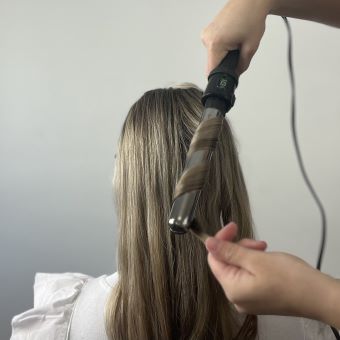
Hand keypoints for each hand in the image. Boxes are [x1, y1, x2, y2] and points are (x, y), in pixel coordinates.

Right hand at [201, 0, 271, 74]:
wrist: (250, 0)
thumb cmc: (251, 16)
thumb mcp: (251, 47)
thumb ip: (242, 66)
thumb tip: (236, 74)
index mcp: (215, 43)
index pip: (212, 71)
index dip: (222, 76)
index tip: (228, 75)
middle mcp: (207, 38)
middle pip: (212, 64)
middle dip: (225, 63)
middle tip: (238, 50)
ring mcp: (206, 34)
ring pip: (213, 56)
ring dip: (224, 54)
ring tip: (236, 40)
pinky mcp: (207, 31)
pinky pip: (213, 47)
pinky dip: (222, 47)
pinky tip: (231, 37)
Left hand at [205, 223, 335, 324]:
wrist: (319, 296)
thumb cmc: (292, 280)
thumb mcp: (256, 260)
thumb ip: (229, 251)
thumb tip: (209, 243)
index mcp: (232, 289)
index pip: (214, 259)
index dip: (221, 240)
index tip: (233, 227)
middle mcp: (237, 297)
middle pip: (226, 263)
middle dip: (239, 247)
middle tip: (257, 244)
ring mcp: (248, 298)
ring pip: (238, 266)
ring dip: (248, 253)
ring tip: (265, 251)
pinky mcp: (259, 296)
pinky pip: (248, 274)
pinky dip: (255, 263)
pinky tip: (267, 259)